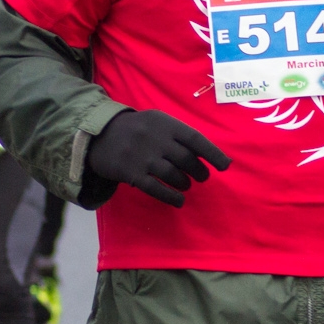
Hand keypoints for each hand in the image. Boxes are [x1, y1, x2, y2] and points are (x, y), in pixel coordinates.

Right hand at [86, 110, 230, 207]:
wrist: (99, 135)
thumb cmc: (137, 130)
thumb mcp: (157, 122)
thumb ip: (179, 135)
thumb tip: (207, 155)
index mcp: (164, 123)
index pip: (195, 139)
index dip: (212, 153)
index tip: (224, 166)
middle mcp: (155, 138)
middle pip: (186, 159)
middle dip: (198, 171)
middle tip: (202, 177)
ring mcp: (142, 156)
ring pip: (173, 174)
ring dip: (184, 183)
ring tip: (186, 185)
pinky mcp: (131, 173)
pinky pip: (156, 188)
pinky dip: (171, 196)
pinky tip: (178, 200)